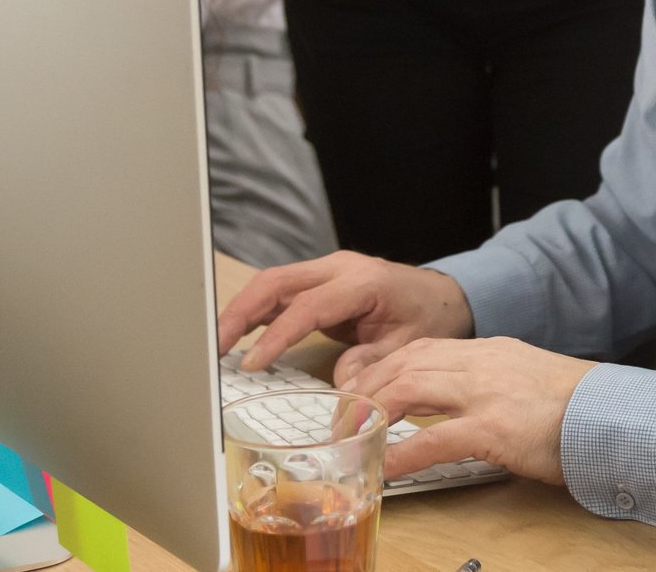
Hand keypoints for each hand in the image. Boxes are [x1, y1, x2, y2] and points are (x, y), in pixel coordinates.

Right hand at [216, 250, 473, 376]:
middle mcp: (338, 268)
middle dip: (240, 312)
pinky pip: (280, 293)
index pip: (307, 306)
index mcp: (361, 281)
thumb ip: (372, 364)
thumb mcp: (407, 346)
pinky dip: (256, 312)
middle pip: (276, 281)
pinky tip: (237, 336)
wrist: (442, 295)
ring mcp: (326, 271)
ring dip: (241, 311)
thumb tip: (341, 388)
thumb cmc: (427, 316)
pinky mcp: (318, 282)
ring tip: (215, 344)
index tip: (252, 363)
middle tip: (214, 346)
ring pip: (272, 283)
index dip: (276, 335)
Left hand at [343, 336, 595, 485]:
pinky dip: (402, 453)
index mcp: (488, 351)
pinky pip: (435, 439)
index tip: (360, 391)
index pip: (419, 349)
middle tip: (344, 418)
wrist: (616, 414)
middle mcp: (481, 362)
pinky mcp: (495, 428)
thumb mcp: (526, 381)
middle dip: (366, 389)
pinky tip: (385, 469)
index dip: (381, 369)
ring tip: (352, 439)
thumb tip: (458, 406)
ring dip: (372, 414)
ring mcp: (486, 393)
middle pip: (404, 363)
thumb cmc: (577, 407)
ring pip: (409, 388)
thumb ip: (491, 385)